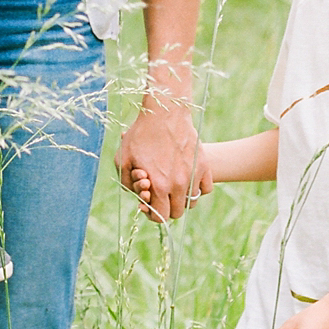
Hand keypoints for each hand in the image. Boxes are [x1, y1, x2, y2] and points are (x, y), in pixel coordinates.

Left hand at [115, 103, 199, 220]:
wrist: (165, 112)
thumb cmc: (141, 133)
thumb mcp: (123, 157)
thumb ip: (126, 182)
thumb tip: (138, 196)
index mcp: (159, 186)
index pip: (160, 217)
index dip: (153, 214)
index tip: (149, 204)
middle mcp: (179, 185)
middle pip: (177, 213)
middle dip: (167, 207)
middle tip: (161, 194)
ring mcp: (194, 175)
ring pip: (192, 202)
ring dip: (182, 199)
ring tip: (173, 185)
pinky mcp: (204, 165)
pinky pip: (205, 188)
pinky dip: (198, 188)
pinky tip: (188, 178)